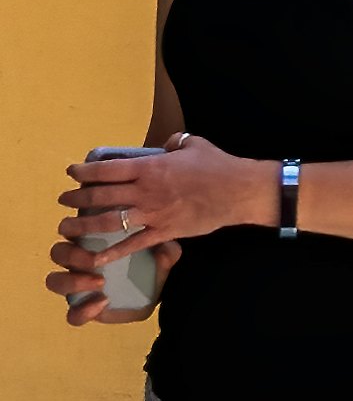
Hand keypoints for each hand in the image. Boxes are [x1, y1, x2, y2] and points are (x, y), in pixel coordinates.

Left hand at [69, 144, 254, 262]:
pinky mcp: (164, 232)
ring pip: (109, 221)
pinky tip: (96, 258)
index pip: (107, 169)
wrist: (240, 191)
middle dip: (77, 198)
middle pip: (101, 196)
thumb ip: (175, 142)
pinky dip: (113, 252)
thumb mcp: (194, 144)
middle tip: (64, 200)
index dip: (84, 171)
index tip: (71, 173)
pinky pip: (134, 244)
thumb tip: (166, 144)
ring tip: (67, 227)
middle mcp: (145, 191)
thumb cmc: (218, 166)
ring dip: (84, 225)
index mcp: (150, 167)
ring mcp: (153, 213)